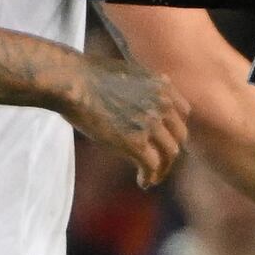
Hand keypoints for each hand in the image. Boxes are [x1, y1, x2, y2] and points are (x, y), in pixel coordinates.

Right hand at [72, 54, 189, 186]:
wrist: (71, 81)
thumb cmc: (86, 74)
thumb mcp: (125, 71)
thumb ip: (140, 83)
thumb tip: (136, 91)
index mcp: (161, 86)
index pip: (182, 112)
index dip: (174, 128)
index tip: (163, 139)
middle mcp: (162, 104)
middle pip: (179, 136)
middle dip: (170, 151)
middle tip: (159, 163)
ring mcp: (151, 124)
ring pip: (169, 154)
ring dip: (162, 169)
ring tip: (152, 177)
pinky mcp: (135, 142)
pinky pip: (152, 166)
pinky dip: (150, 177)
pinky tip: (143, 182)